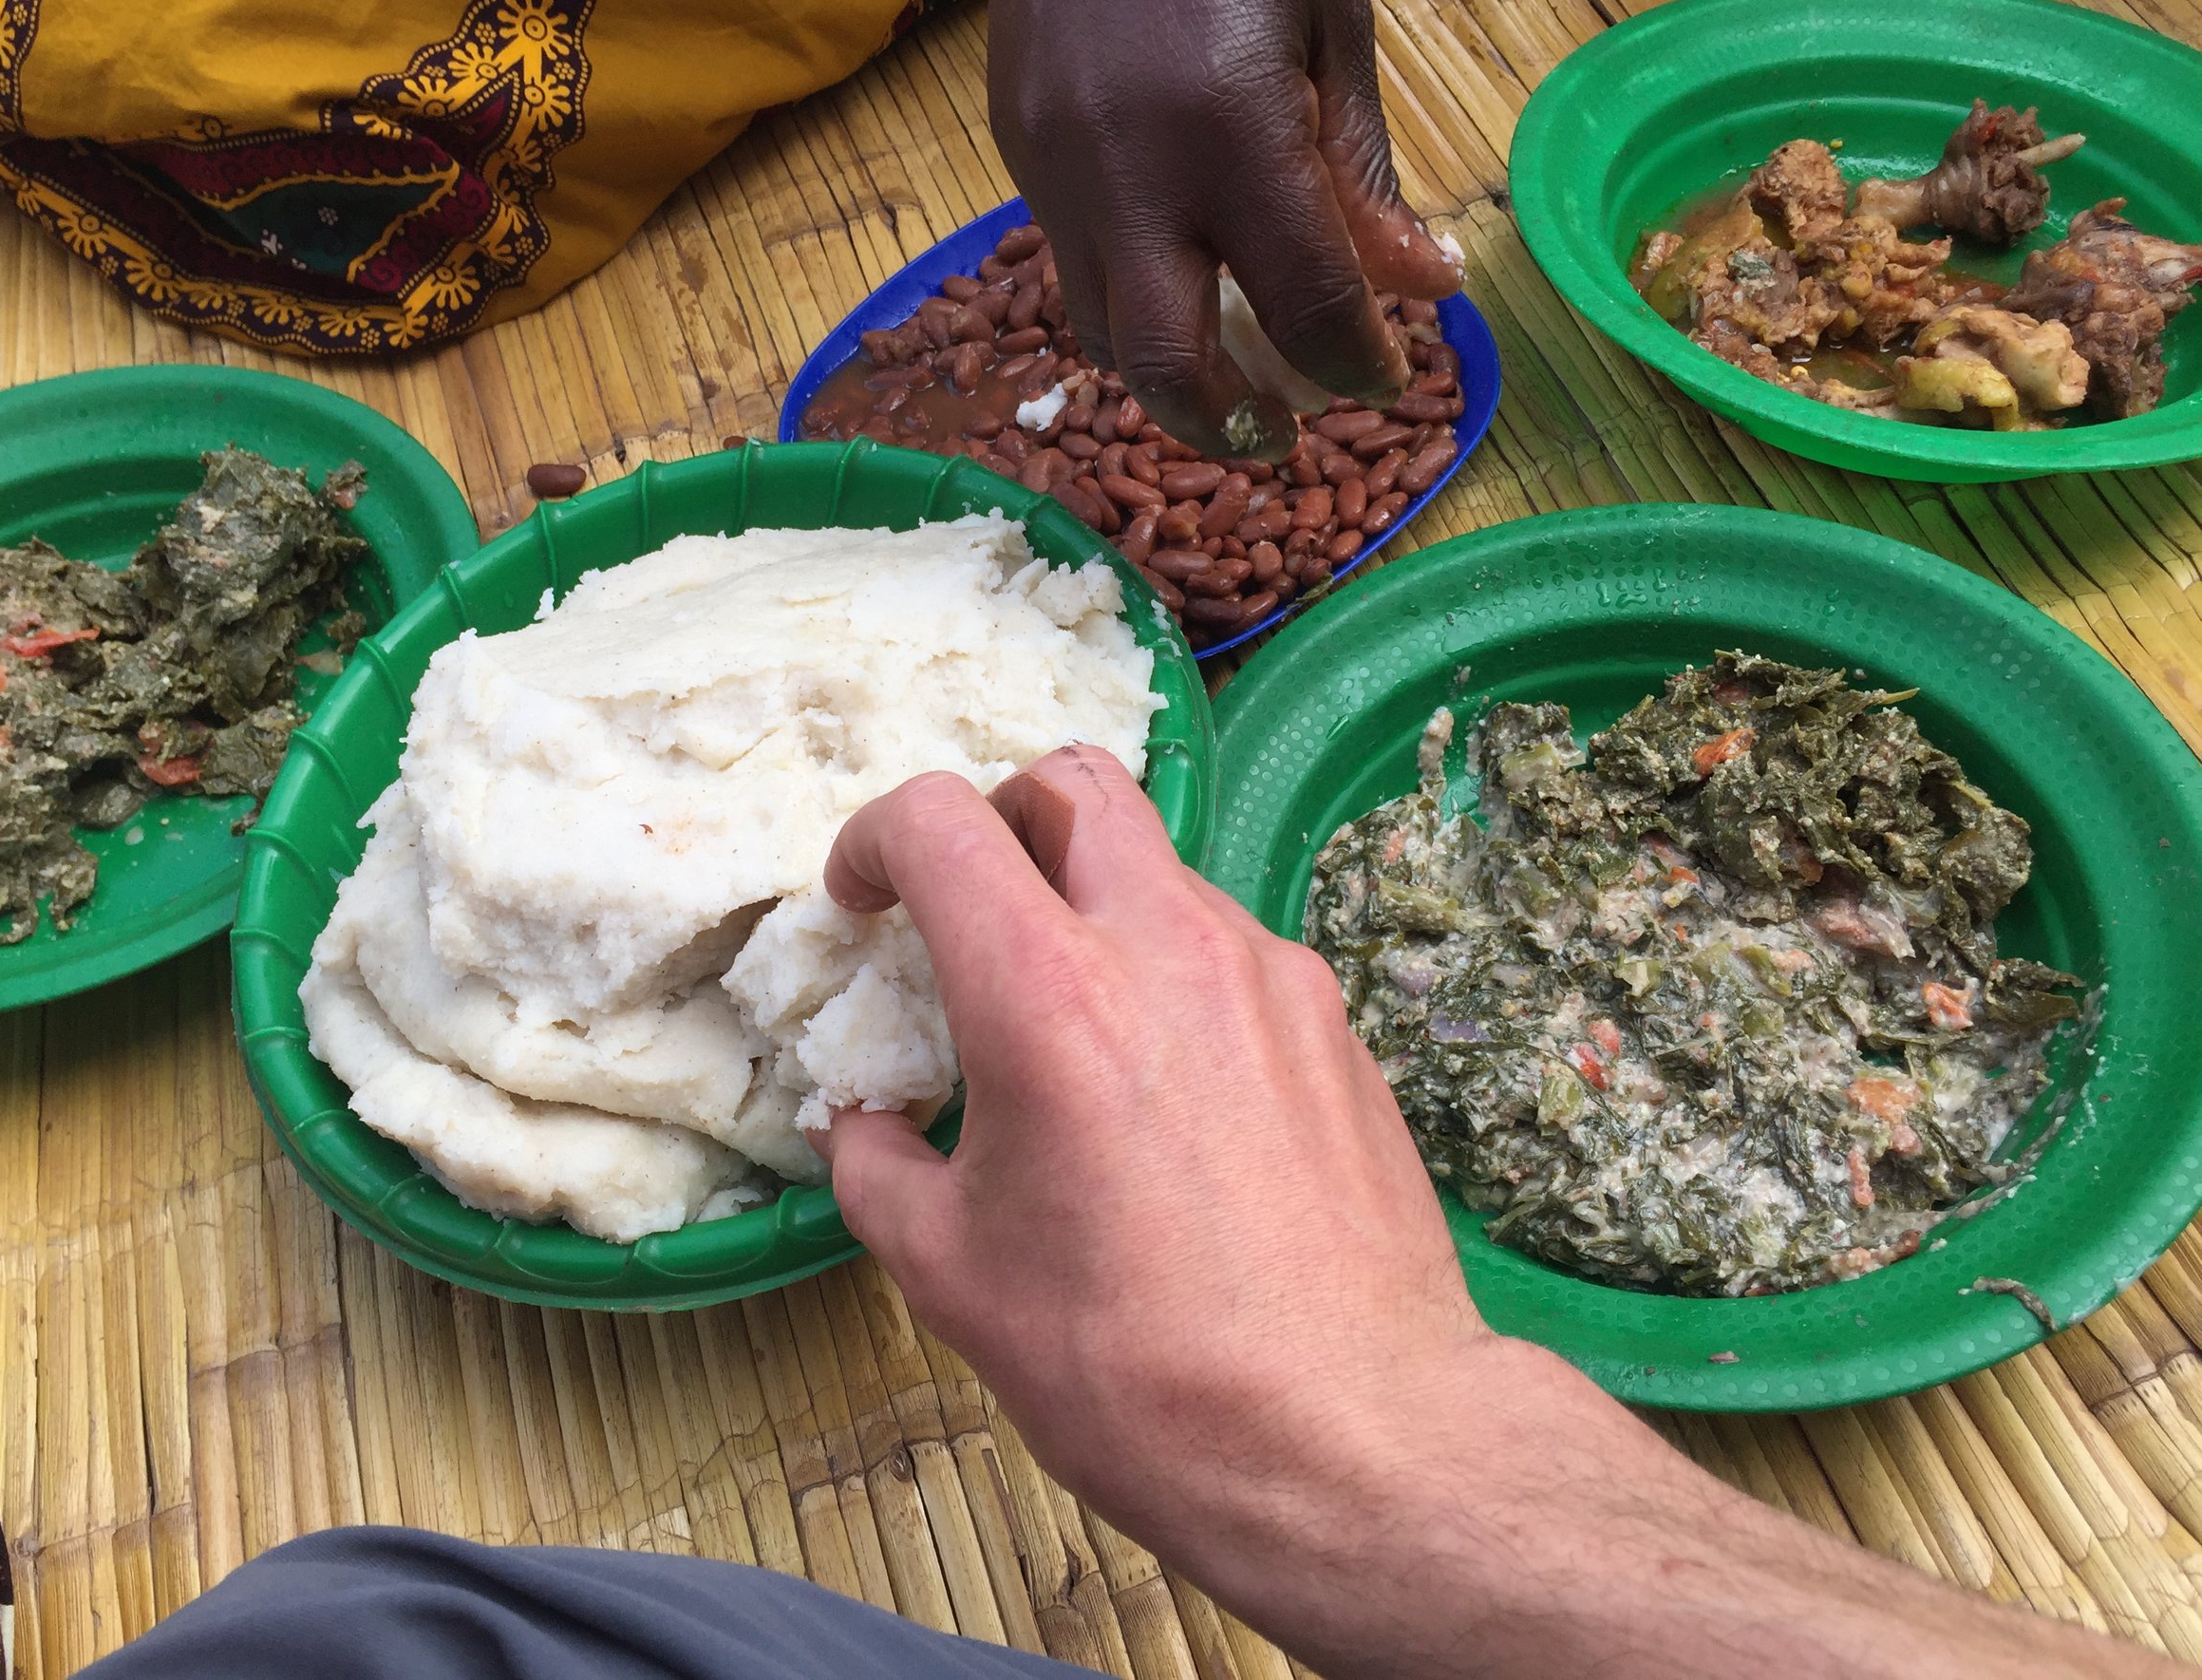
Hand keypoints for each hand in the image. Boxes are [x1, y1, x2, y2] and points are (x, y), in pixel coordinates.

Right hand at [815, 746, 1505, 1664]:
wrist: (1352, 1435)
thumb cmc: (1133, 1366)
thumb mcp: (950, 1276)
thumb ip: (879, 1168)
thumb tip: (867, 1126)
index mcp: (1047, 994)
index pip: (940, 819)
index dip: (873, 840)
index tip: (863, 904)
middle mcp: (1167, 946)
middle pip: (1073, 781)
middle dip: (998, 819)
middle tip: (969, 914)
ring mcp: (1269, 975)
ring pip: (1160, 868)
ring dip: (1094, 906)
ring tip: (1072, 1029)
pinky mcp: (1335, 1022)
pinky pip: (1231, 950)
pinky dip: (1173, 975)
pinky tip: (1167, 1091)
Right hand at [986, 0, 1460, 460]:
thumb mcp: (1333, 24)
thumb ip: (1361, 172)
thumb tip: (1420, 285)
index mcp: (1234, 129)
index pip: (1305, 306)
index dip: (1354, 367)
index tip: (1382, 380)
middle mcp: (1129, 169)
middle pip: (1167, 366)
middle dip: (1231, 426)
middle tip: (1281, 437)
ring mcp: (1055, 164)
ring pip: (1101, 331)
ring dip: (1169, 374)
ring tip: (1229, 374)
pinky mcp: (1016, 146)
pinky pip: (1069, 262)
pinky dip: (1128, 296)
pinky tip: (1176, 276)